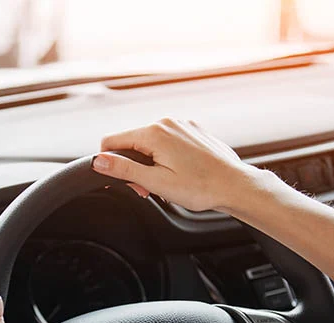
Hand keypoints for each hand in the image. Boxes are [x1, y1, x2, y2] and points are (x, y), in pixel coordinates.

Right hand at [93, 117, 266, 211]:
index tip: (124, 181)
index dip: (110, 163)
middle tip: (148, 189)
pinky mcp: (193, 131)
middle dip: (133, 166)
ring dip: (150, 163)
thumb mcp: (156, 182)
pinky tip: (179, 174)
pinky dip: (166, 157)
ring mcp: (182, 125)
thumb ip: (124, 169)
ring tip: (166, 183)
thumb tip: (98, 160)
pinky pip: (168, 142)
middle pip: (132, 142)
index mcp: (154, 133)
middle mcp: (167, 123)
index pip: (111, 141)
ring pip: (150, 143)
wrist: (235, 185)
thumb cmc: (200, 187)